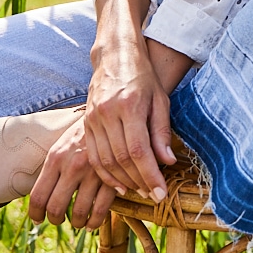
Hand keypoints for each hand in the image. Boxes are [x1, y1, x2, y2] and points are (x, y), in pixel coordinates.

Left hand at [26, 118, 117, 228]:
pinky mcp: (112, 178)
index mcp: (55, 158)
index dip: (35, 214)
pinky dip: (95, 222)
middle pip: (56, 208)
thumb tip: (39, 199)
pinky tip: (92, 223)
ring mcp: (93, 173)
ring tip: (78, 221)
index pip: (38, 196)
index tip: (37, 219)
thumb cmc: (81, 135)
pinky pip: (101, 210)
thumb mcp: (60, 146)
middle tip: (57, 220)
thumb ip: (50, 170)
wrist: (110, 118)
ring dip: (76, 222)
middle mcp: (72, 166)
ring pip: (79, 212)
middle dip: (55, 219)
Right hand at [88, 0, 181, 199]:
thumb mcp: (160, 100)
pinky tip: (119, 183)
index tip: (160, 193)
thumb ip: (162, 132)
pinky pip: (93, 155)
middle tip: (153, 195)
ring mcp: (92, 118)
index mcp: (129, 105)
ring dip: (123, 180)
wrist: (115, 57)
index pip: (138, 150)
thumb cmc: (143, 77)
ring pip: (105, 160)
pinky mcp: (85, 123)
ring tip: (140, 190)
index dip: (149, 175)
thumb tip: (168, 162)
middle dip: (139, 181)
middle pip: (121, 158)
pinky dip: (105, 173)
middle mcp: (107, 113)